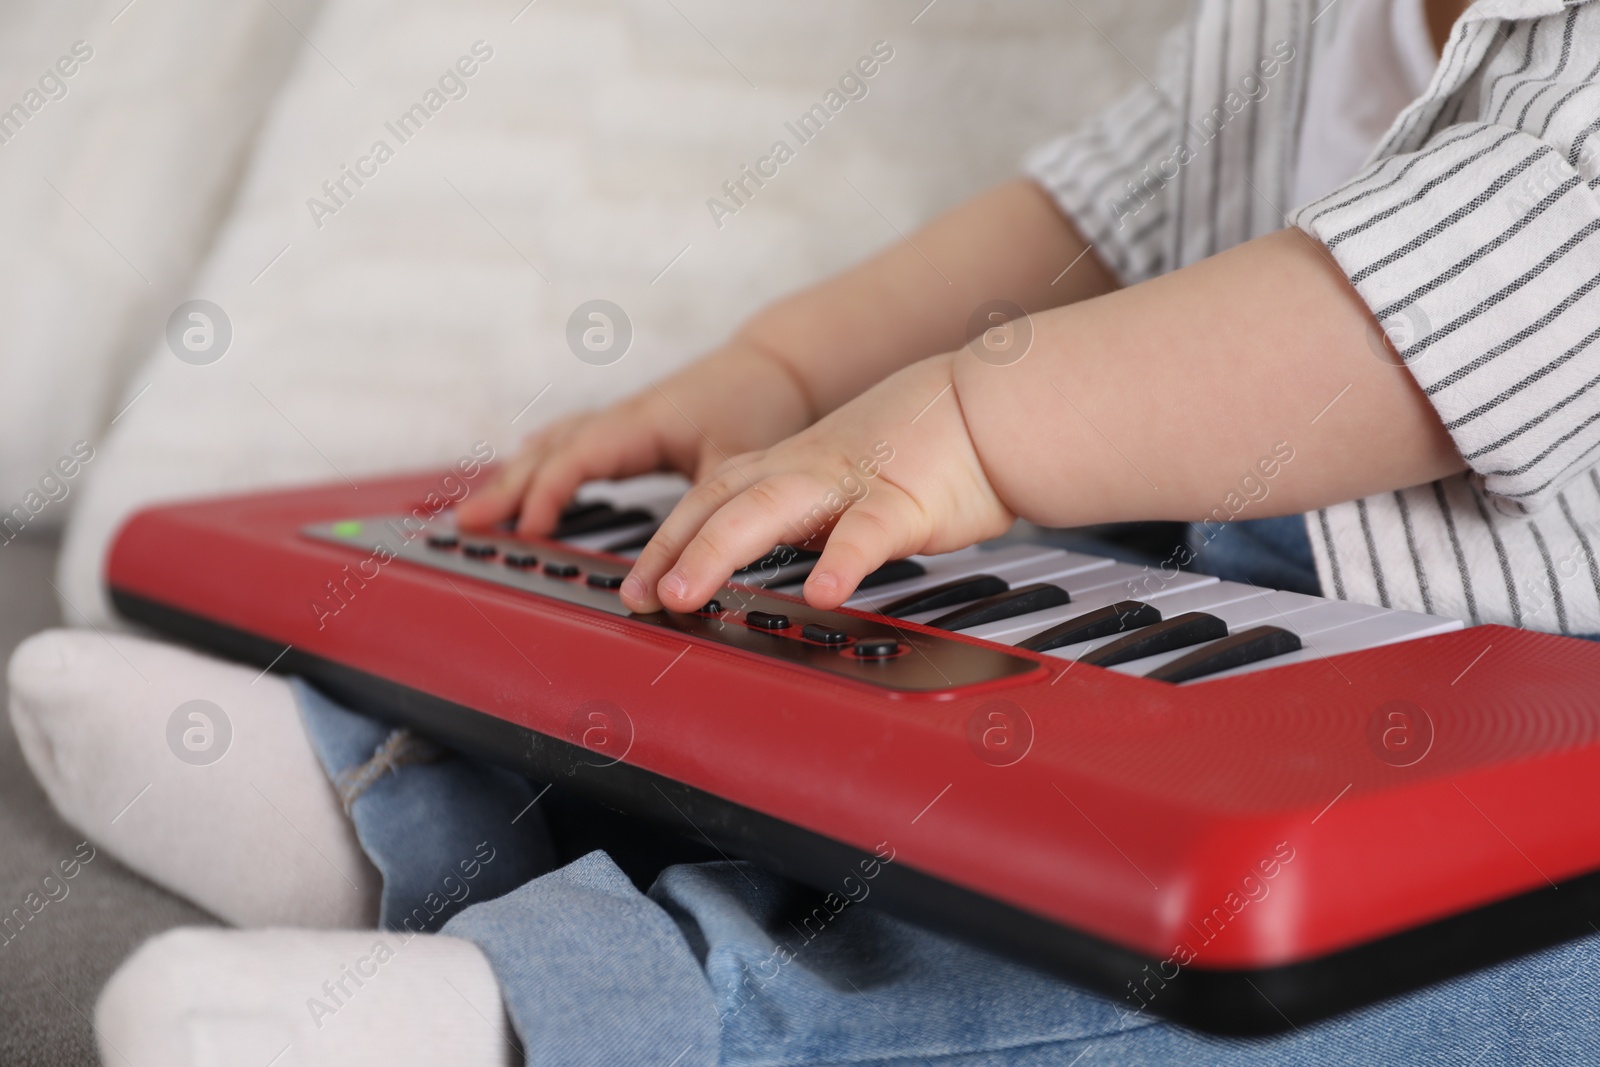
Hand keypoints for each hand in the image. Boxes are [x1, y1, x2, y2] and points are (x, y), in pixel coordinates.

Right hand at [455, 341, 812, 535]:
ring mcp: (623, 421)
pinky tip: (529, 467)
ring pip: (555, 445)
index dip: (549, 495)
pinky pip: (571, 442)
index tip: (528, 531)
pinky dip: (543, 459)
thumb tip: (695, 557)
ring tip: (479, 508)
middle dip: (507, 488)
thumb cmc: (758, 402)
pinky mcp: (631, 427)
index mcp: (640, 424)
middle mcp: (622, 419)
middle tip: (467, 523)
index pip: (577, 459)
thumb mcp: (740, 459)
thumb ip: (713, 511)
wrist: (778, 363)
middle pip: (549, 451)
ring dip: (517, 475)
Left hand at [619, 353, 1015, 612]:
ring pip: (768, 510)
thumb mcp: (841, 479)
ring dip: (716, 551)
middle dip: (668, 549)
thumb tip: (767, 555)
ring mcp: (849, 483)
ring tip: (684, 595)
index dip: (665, 538)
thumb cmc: (921, 450)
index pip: (708, 497)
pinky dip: (841, 562)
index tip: (634, 584)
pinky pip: (866, 533)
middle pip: (719, 502)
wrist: (986, 406)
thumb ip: (802, 513)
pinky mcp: (903, 500)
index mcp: (789, 467)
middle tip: (635, 597)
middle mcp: (805, 470)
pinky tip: (824, 595)